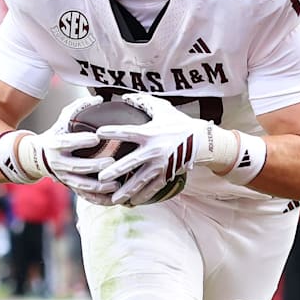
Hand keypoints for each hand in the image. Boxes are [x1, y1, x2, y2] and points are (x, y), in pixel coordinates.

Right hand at [17, 96, 118, 197]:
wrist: (38, 157)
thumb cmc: (57, 133)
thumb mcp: (64, 118)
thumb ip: (79, 108)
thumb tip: (101, 99)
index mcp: (56, 145)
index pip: (68, 143)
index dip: (81, 141)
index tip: (96, 138)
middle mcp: (58, 163)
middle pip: (77, 167)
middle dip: (95, 166)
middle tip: (111, 162)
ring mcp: (64, 178)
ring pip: (81, 186)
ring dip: (99, 187)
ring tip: (115, 184)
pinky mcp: (70, 187)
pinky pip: (84, 196)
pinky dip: (98, 199)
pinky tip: (113, 198)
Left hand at [95, 93, 209, 205]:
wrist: (201, 139)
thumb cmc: (178, 122)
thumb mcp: (162, 109)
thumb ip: (143, 101)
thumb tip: (125, 96)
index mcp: (150, 133)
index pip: (128, 131)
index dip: (113, 131)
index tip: (98, 132)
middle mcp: (154, 150)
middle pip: (131, 162)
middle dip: (115, 171)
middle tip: (101, 177)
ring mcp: (161, 164)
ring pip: (141, 180)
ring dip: (126, 190)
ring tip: (113, 198)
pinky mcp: (167, 174)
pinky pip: (153, 188)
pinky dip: (142, 196)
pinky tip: (132, 202)